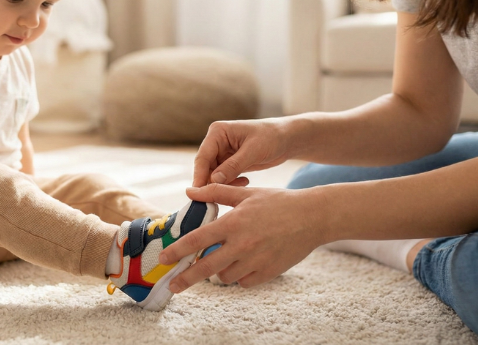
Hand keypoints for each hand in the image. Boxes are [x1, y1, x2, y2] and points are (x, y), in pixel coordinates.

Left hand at [159, 184, 327, 290]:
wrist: (314, 217)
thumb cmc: (279, 202)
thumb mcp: (247, 192)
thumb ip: (217, 192)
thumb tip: (190, 191)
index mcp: (234, 223)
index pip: (198, 240)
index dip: (177, 251)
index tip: (164, 259)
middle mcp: (242, 244)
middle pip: (206, 268)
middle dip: (186, 278)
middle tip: (173, 285)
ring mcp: (256, 261)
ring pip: (225, 276)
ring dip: (219, 271)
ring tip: (224, 259)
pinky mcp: (268, 272)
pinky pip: (244, 282)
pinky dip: (239, 276)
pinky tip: (243, 263)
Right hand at [193, 119, 290, 187]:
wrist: (287, 139)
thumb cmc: (272, 137)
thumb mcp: (253, 151)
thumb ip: (233, 166)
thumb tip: (214, 180)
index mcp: (218, 132)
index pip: (203, 157)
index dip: (200, 175)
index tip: (199, 193)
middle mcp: (216, 141)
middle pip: (205, 167)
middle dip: (211, 182)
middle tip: (219, 197)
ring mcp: (222, 152)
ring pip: (213, 174)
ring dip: (223, 183)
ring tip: (241, 183)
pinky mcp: (230, 162)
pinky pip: (223, 177)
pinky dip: (231, 182)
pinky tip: (245, 181)